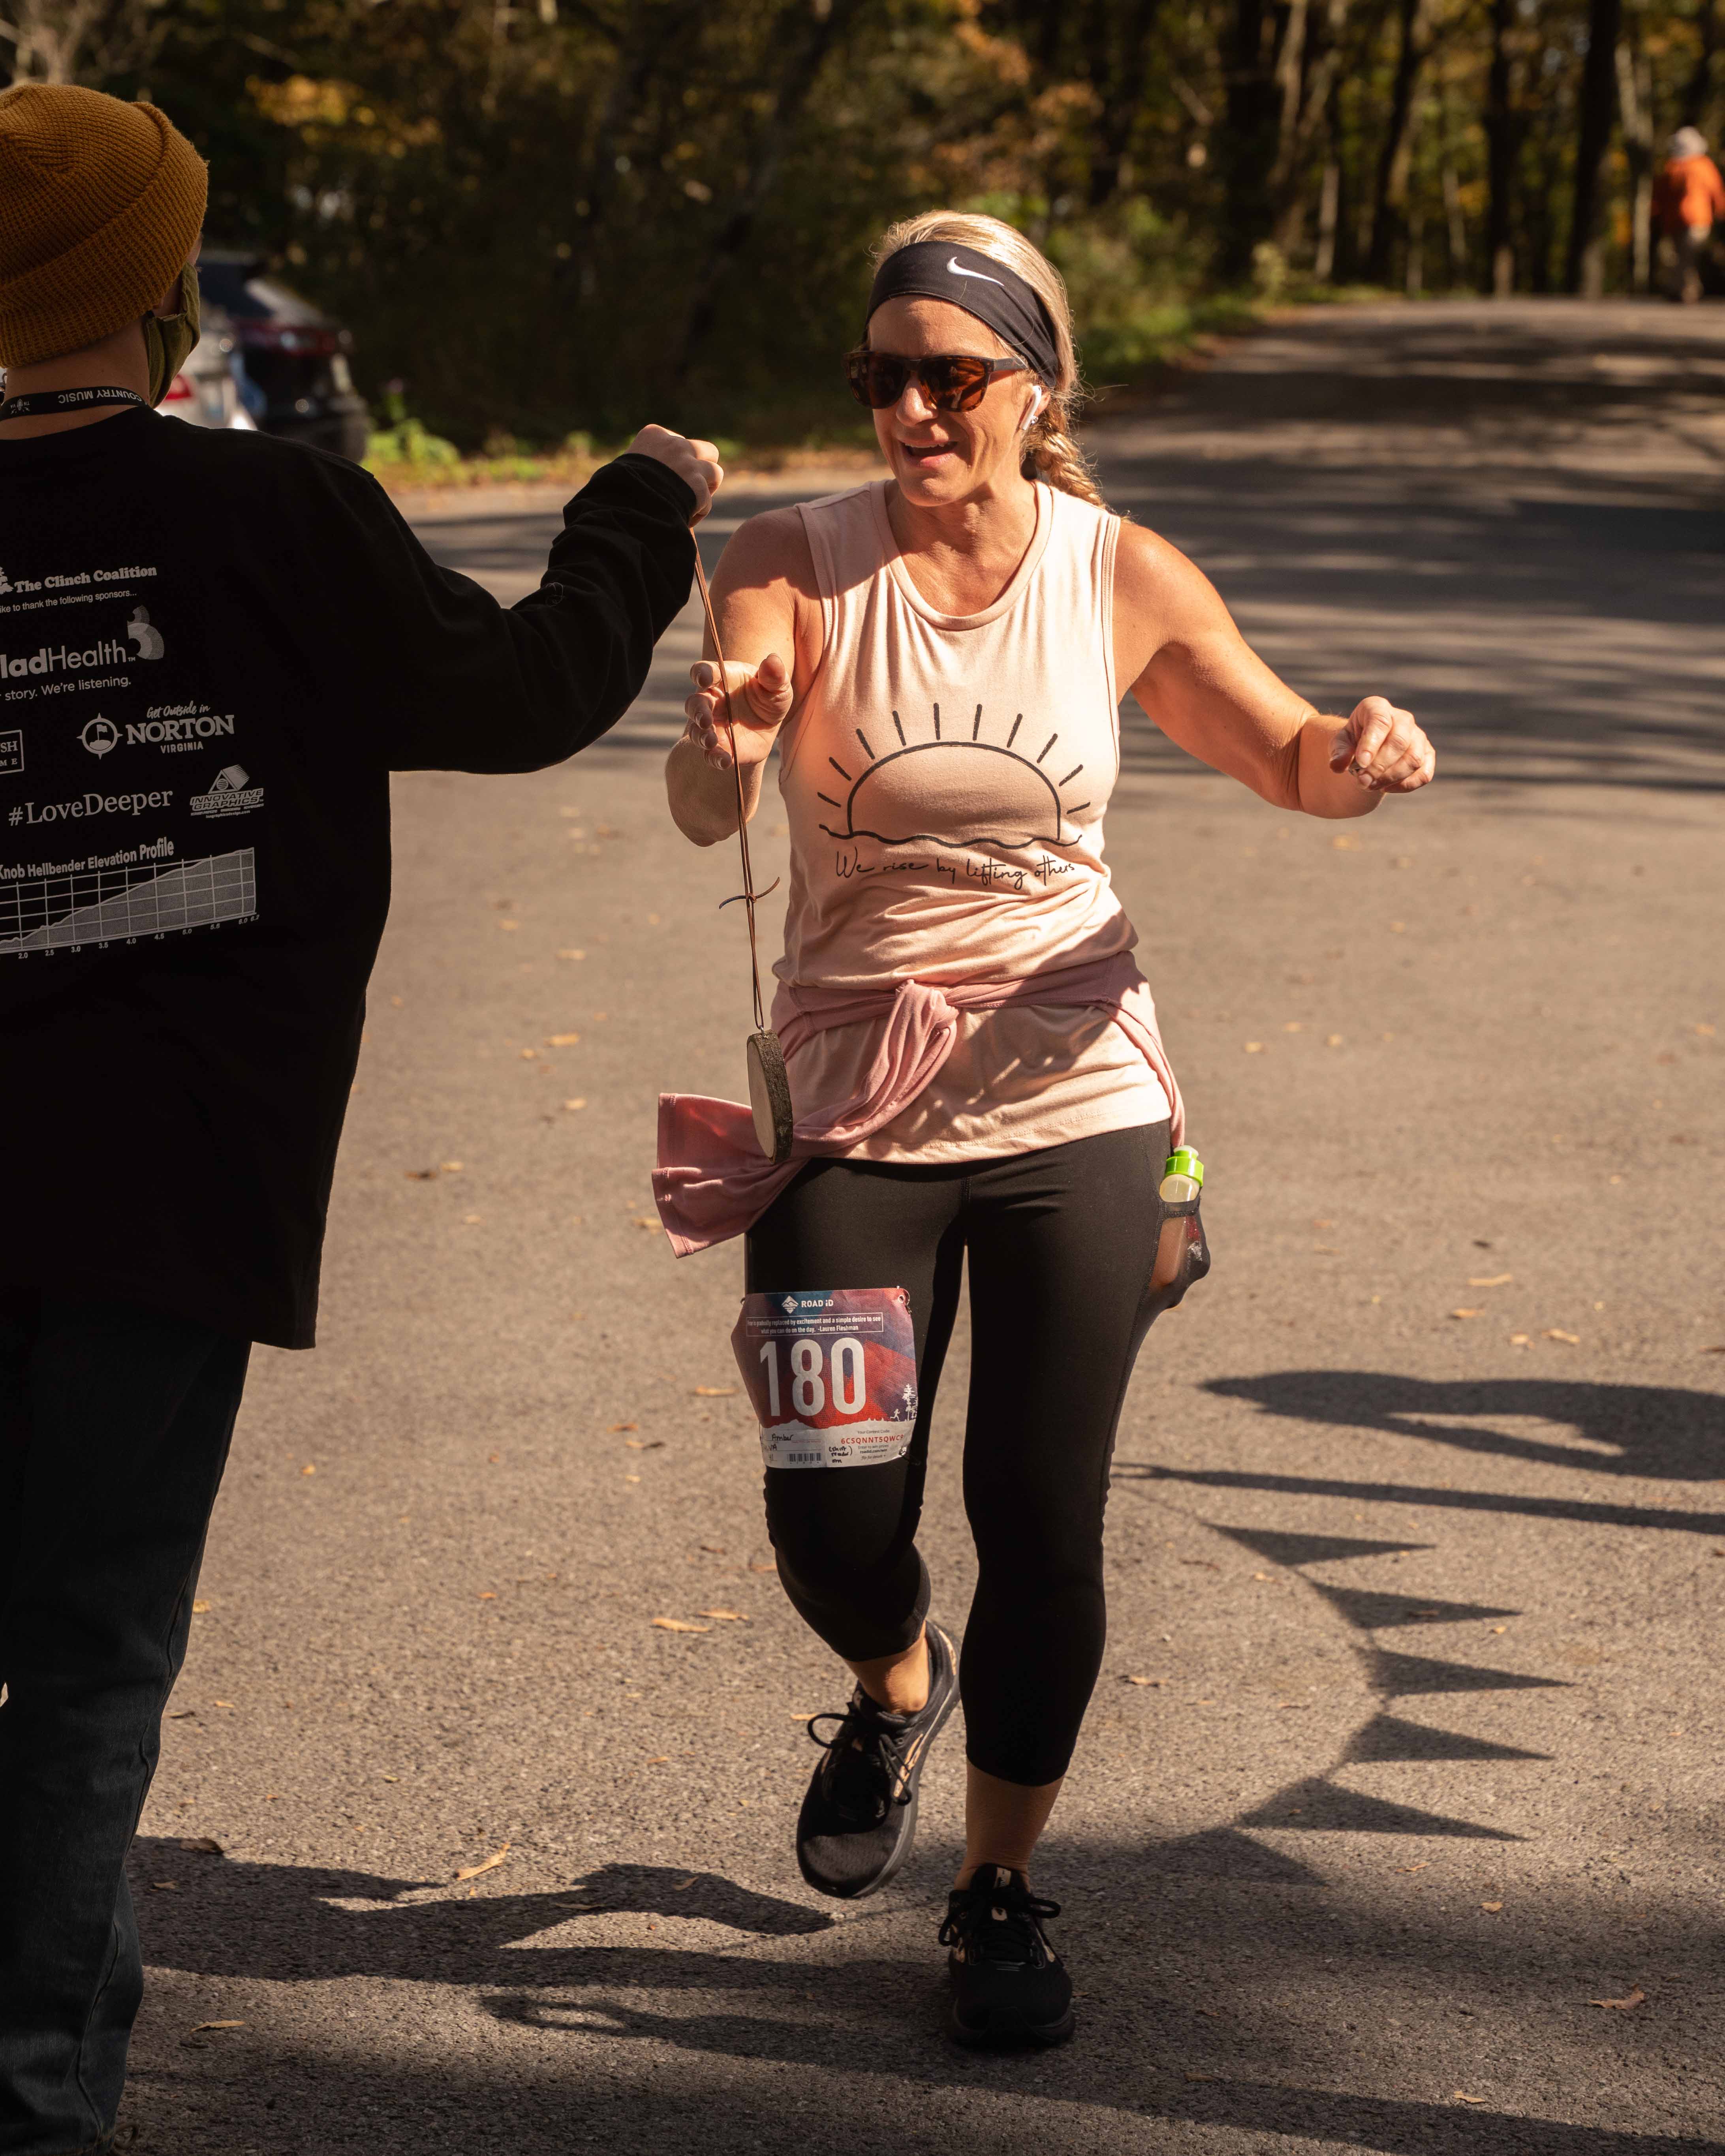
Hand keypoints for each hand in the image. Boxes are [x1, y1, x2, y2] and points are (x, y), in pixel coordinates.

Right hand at [628, 423, 723, 521]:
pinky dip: (698, 512)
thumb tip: (651, 472)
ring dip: (707, 489)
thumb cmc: (616, 488)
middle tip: (691, 486)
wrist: (621, 504)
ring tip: (693, 502)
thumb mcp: (625, 465)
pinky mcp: (697, 487)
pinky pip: (707, 500)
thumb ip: (644, 461)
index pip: (678, 441)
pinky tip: (684, 520)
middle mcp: (675, 445)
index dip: (679, 461)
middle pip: (706, 450)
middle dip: (702, 467)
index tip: (670, 477)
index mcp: (654, 434)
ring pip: (715, 471)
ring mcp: (688, 464)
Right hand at [683, 653, 792, 771]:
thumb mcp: (777, 686)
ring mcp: (711, 726)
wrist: (767, 725)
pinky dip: (714, 758)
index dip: (701, 674)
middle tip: (705, 720)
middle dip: (697, 712)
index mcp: (721, 679)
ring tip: (711, 742)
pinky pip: (709, 754)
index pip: (704, 672)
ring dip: (701, 737)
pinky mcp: (717, 747)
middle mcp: (710, 702)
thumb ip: (775, 675)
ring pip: (697, 731)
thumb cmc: (768, 697)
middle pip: (694, 704)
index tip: (704, 678)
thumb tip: (773, 660)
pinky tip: (724, 761)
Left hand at [1329, 695, 1434, 792]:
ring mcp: (1418, 736)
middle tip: (1362, 781)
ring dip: (1390, 777)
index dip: (1371, 743)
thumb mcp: (1340, 745)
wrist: (1368, 750)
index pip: (1380, 721)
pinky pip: (1423, 773)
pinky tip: (1386, 787)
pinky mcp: (1427, 755)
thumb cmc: (1353, 743)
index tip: (1360, 763)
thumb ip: (1338, 753)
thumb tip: (1337, 766)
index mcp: (1377, 708)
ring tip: (1369, 785)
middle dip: (1380, 766)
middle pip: (1399, 742)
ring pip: (1413, 759)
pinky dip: (1405, 785)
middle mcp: (1402, 718)